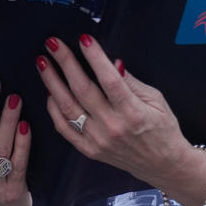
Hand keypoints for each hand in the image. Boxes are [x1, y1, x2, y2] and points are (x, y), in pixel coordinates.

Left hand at [40, 35, 205, 192]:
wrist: (162, 165)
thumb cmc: (162, 130)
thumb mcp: (156, 100)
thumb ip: (132, 82)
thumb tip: (112, 62)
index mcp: (133, 112)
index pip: (109, 80)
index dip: (94, 58)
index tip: (84, 40)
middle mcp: (112, 127)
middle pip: (82, 90)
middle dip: (65, 63)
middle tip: (53, 43)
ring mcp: (98, 140)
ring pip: (67, 107)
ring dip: (52, 82)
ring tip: (43, 62)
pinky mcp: (89, 150)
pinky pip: (64, 128)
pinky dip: (53, 109)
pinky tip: (49, 92)